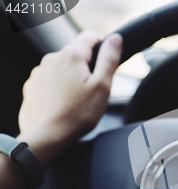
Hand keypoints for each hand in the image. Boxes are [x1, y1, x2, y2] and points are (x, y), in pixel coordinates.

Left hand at [17, 30, 121, 165]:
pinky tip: (64, 103)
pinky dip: (59, 88)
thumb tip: (115, 39)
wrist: (48, 135)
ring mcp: (40, 72)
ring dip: (72, 78)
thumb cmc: (77, 114)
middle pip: (77, 54)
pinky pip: (51, 79)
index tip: (105, 65)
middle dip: (87, 68)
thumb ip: (109, 59)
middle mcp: (52, 58)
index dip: (103, 47)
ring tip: (77, 100)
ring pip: (63, 67)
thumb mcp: (102, 86)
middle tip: (92, 90)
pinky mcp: (33, 85)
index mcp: (72, 55)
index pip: (91, 36)